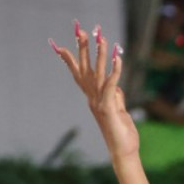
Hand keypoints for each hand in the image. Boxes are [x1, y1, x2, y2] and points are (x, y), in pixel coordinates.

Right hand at [52, 21, 136, 160]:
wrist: (123, 152)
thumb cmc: (122, 134)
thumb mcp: (118, 111)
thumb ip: (116, 97)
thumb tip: (116, 85)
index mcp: (93, 99)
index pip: (79, 75)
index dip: (70, 59)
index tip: (59, 44)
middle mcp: (92, 99)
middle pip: (85, 69)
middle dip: (83, 49)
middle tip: (81, 30)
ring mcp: (99, 103)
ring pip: (98, 74)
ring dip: (100, 54)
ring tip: (102, 37)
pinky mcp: (109, 108)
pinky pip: (111, 86)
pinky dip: (114, 71)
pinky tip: (118, 58)